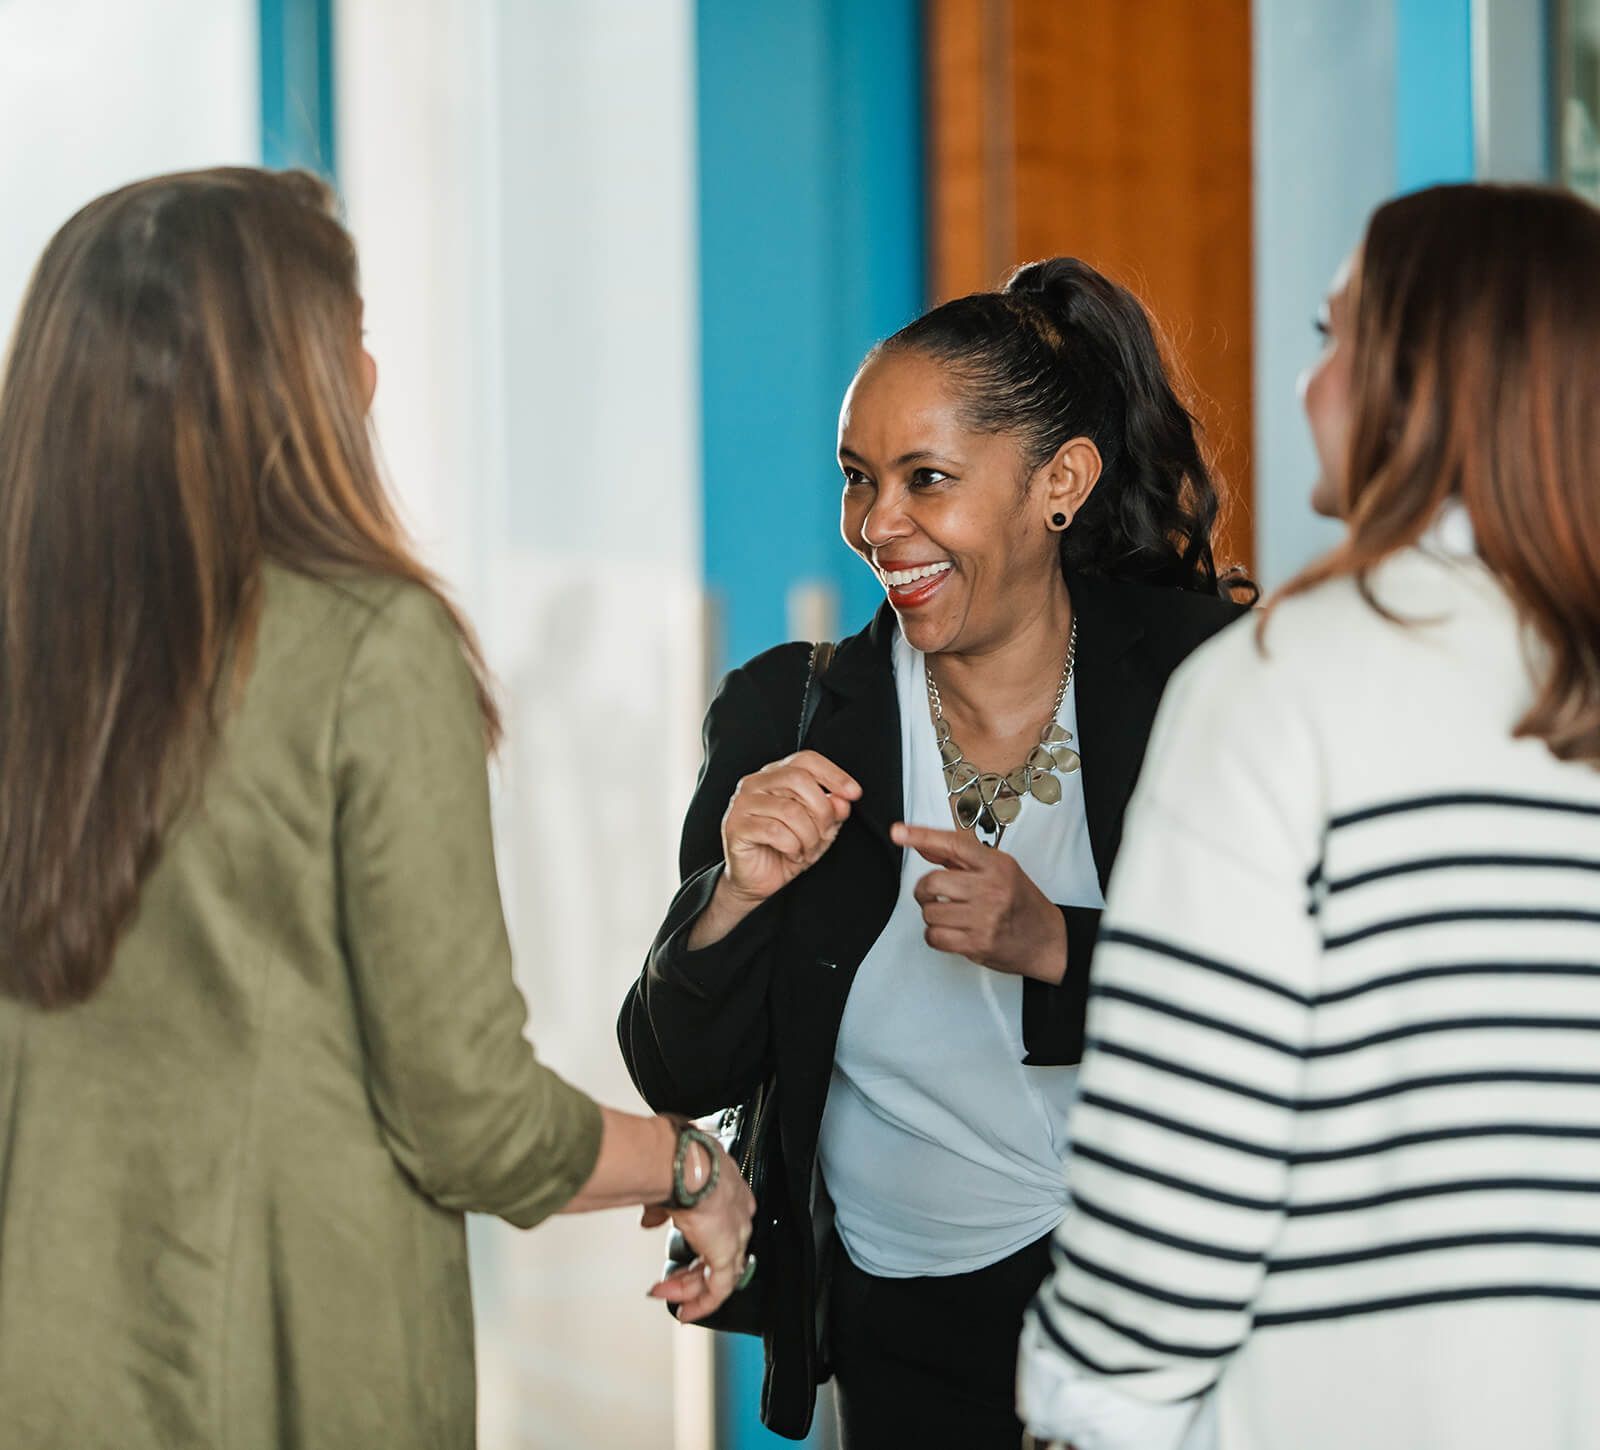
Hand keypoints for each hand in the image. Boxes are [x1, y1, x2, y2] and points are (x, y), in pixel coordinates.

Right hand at [646, 1142, 756, 1323]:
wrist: (685, 1165)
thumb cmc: (680, 1162)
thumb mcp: (669, 1185)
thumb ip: (662, 1208)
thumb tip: (650, 1220)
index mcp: (729, 1191)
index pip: (720, 1226)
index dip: (700, 1245)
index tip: (684, 1258)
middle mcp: (738, 1214)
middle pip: (718, 1253)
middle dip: (689, 1272)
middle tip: (667, 1285)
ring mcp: (736, 1235)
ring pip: (718, 1273)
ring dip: (688, 1288)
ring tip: (665, 1295)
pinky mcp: (727, 1254)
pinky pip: (719, 1290)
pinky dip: (701, 1303)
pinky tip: (685, 1312)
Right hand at [720, 751, 860, 906]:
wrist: (757, 881)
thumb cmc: (786, 850)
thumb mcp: (819, 830)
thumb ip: (831, 812)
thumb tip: (842, 800)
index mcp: (775, 775)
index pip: (806, 760)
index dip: (834, 774)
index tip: (854, 793)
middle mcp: (755, 783)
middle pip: (799, 780)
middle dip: (822, 810)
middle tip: (825, 833)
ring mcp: (742, 803)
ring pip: (790, 810)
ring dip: (808, 836)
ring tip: (808, 850)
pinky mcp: (735, 826)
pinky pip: (775, 831)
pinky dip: (793, 846)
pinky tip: (792, 854)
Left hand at [893, 823, 1068, 982]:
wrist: (1047, 940)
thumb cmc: (1022, 903)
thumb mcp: (998, 870)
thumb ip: (959, 859)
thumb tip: (923, 844)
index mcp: (996, 865)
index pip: (952, 844)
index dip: (921, 836)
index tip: (899, 832)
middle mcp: (991, 889)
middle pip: (933, 882)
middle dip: (924, 890)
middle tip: (933, 894)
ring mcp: (984, 918)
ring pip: (930, 911)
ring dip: (932, 915)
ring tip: (950, 915)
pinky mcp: (977, 944)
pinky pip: (934, 936)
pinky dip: (934, 935)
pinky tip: (950, 932)